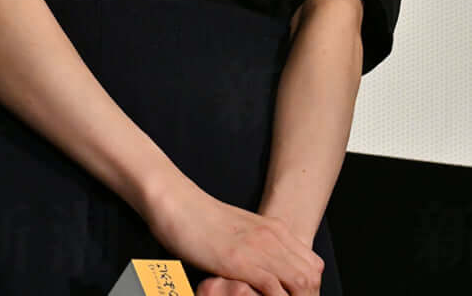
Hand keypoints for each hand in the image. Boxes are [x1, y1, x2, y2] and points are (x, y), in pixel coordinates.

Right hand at [143, 172, 324, 295]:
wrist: (176, 201)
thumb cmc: (199, 219)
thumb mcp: (238, 231)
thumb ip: (256, 246)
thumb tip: (263, 273)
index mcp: (274, 229)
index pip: (313, 266)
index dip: (308, 289)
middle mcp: (273, 237)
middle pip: (312, 278)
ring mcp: (258, 248)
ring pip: (301, 284)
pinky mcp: (240, 261)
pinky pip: (274, 291)